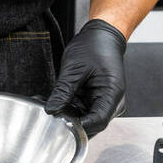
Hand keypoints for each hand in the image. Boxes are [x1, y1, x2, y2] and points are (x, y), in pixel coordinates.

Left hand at [45, 19, 126, 136]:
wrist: (102, 36)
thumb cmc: (95, 46)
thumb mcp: (75, 68)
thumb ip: (63, 90)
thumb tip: (51, 109)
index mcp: (113, 93)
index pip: (99, 121)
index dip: (80, 127)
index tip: (61, 126)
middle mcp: (113, 102)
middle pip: (92, 123)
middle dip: (71, 122)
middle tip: (50, 117)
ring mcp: (104, 101)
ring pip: (85, 118)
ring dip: (68, 115)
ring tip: (50, 106)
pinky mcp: (96, 99)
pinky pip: (82, 109)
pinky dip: (69, 108)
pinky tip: (55, 102)